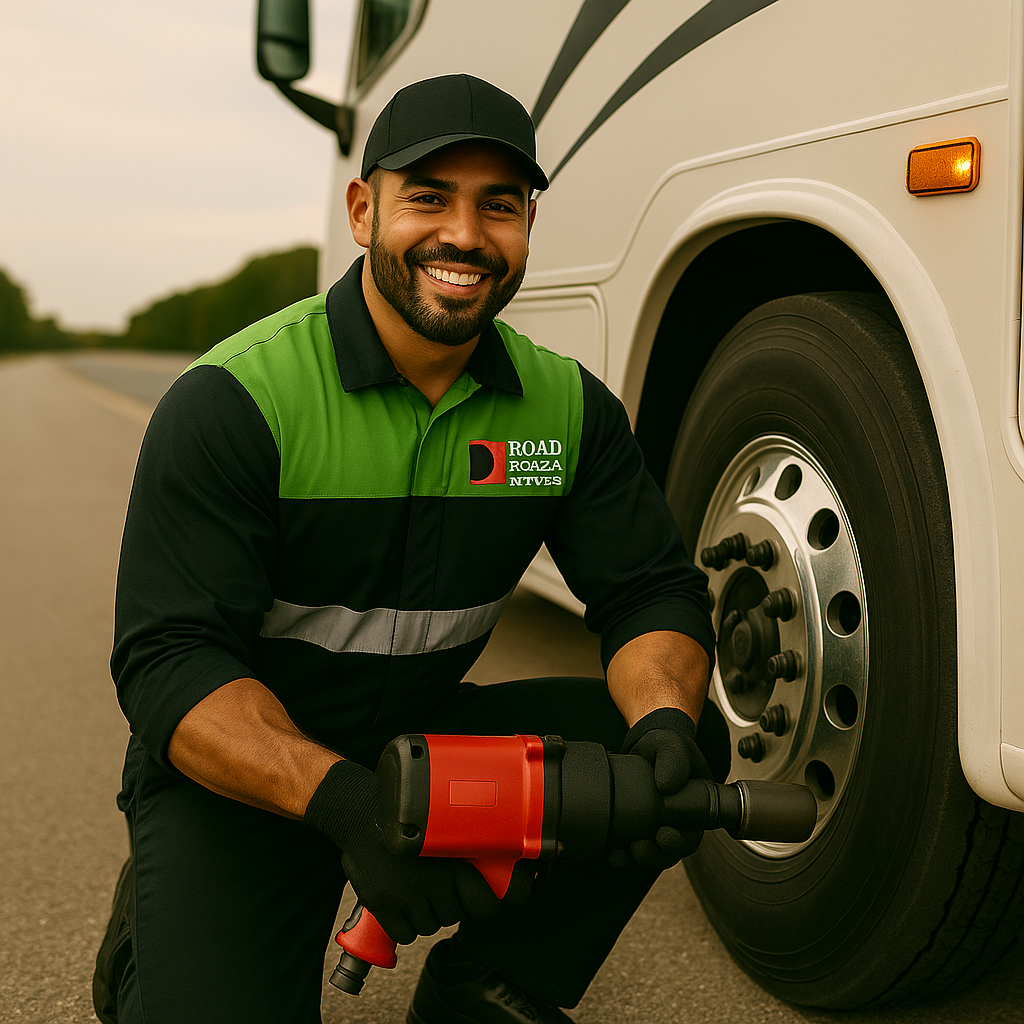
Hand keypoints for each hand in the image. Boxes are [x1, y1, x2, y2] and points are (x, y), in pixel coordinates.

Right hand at [304, 760, 499, 943]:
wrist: (361, 816)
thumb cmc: (403, 820)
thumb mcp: (440, 826)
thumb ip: (462, 844)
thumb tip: (496, 858)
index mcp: (453, 860)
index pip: (483, 904)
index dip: (482, 906)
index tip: (477, 902)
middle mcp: (433, 881)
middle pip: (452, 916)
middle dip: (447, 906)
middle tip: (437, 890)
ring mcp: (407, 896)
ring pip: (429, 926)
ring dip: (425, 915)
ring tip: (417, 894)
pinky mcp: (384, 905)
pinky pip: (405, 934)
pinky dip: (405, 926)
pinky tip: (402, 906)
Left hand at [610, 707, 711, 870]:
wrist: (645, 748)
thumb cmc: (664, 747)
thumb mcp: (670, 745)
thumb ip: (673, 759)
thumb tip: (667, 785)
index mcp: (695, 809)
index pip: (690, 835)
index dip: (678, 843)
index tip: (663, 835)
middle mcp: (678, 824)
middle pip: (670, 852)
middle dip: (654, 856)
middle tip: (638, 847)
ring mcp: (657, 828)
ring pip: (651, 855)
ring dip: (635, 860)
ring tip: (620, 854)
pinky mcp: (637, 829)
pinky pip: (631, 850)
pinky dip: (621, 854)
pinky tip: (609, 852)